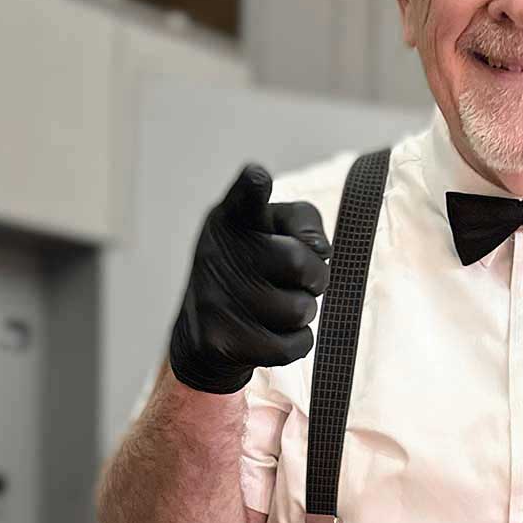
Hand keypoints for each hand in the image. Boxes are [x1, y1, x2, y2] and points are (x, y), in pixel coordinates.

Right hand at [168, 164, 331, 392]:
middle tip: (302, 280)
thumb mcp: (273, 231)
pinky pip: (294, 345)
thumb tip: (319, 249)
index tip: (259, 177)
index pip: (244, 197)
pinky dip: (298, 341)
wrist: (202, 335)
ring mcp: (216, 298)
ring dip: (304, 311)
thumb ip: (304, 221)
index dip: (253, 187)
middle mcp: (217, 253)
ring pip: (299, 309)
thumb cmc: (253, 269)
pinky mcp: (222, 340)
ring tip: (280, 305)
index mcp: (231, 218)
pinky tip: (276, 332)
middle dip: (315, 277)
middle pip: (300, 262)